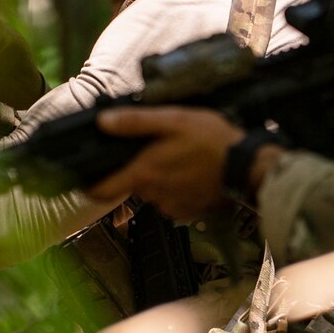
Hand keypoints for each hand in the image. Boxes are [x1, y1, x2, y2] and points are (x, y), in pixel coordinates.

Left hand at [90, 107, 247, 221]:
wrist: (247, 166)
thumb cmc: (212, 140)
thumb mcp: (173, 120)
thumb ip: (135, 122)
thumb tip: (102, 122)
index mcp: (144, 173)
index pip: (100, 191)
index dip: (89, 185)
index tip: (87, 176)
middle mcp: (153, 195)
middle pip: (131, 185)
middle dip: (138, 169)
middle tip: (158, 149)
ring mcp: (171, 207)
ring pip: (152, 191)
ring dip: (159, 178)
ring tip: (180, 158)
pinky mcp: (188, 212)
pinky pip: (172, 200)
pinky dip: (176, 188)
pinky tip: (191, 172)